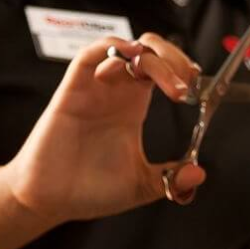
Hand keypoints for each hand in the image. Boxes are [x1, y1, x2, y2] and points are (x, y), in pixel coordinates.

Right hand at [0, 34, 206, 227]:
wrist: (49, 201)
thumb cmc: (88, 190)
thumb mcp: (141, 185)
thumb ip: (170, 179)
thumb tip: (199, 175)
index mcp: (133, 105)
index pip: (163, 69)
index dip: (182, 68)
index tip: (200, 89)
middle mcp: (116, 91)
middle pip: (149, 50)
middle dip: (174, 57)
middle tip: (189, 84)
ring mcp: (94, 88)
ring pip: (124, 47)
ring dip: (153, 56)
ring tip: (173, 85)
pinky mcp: (72, 91)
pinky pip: (89, 55)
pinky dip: (112, 48)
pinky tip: (133, 59)